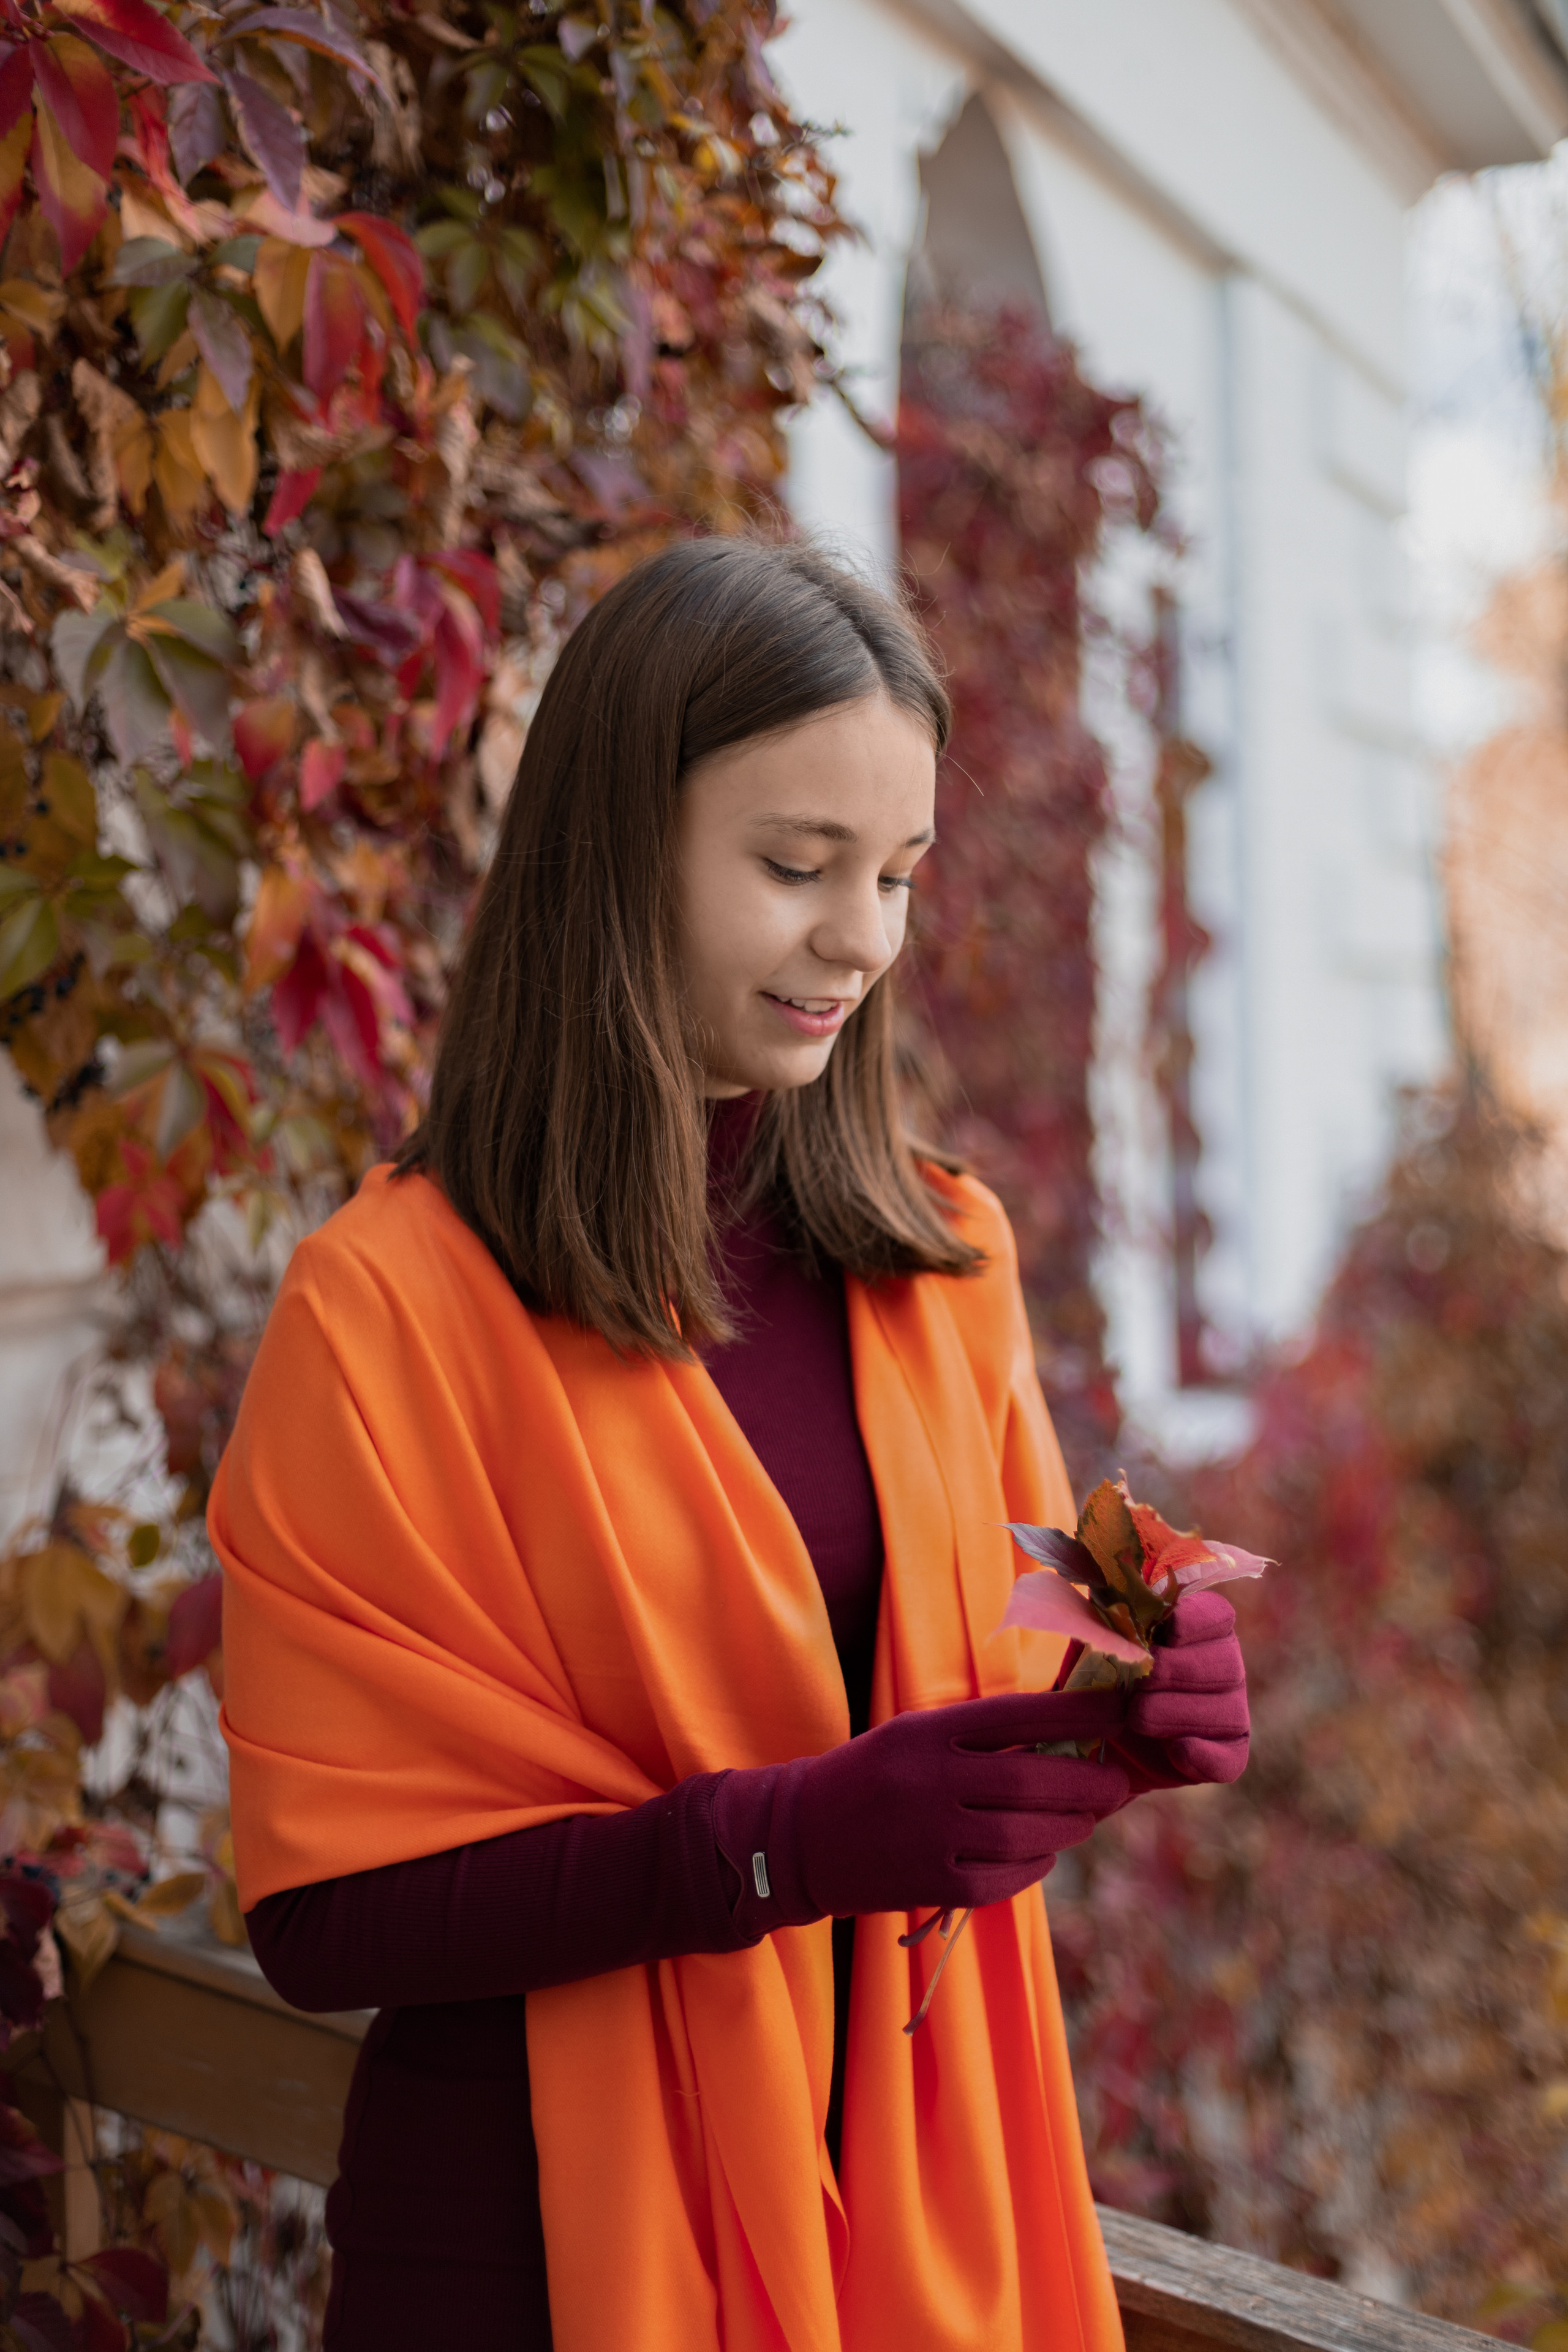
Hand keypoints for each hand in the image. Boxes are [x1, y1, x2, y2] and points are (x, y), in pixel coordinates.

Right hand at [715, 1688, 1129, 1924]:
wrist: (798, 1837)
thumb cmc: (872, 1774)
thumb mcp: (914, 1734)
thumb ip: (978, 1734)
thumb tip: (1066, 1735)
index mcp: (927, 1731)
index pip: (1017, 1714)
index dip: (1077, 1712)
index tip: (1120, 1709)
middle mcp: (930, 1780)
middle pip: (1032, 1779)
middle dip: (1088, 1782)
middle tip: (1119, 1782)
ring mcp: (929, 1836)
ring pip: (1025, 1833)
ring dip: (1069, 1826)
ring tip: (1086, 1817)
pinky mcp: (929, 1884)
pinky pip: (1004, 1878)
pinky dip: (1035, 1865)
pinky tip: (1044, 1853)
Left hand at [1114, 1590, 1248, 1791]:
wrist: (1095, 1734)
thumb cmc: (1101, 1674)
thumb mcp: (1098, 1641)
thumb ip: (1109, 1615)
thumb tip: (1106, 1586)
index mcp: (1198, 1629)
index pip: (1217, 1615)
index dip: (1198, 1620)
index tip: (1170, 1626)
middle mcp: (1223, 1667)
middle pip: (1225, 1664)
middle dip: (1180, 1671)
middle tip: (1143, 1680)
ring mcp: (1228, 1713)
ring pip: (1226, 1712)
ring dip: (1178, 1713)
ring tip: (1137, 1716)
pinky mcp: (1224, 1756)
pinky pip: (1228, 1760)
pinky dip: (1205, 1756)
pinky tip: (1178, 1750)